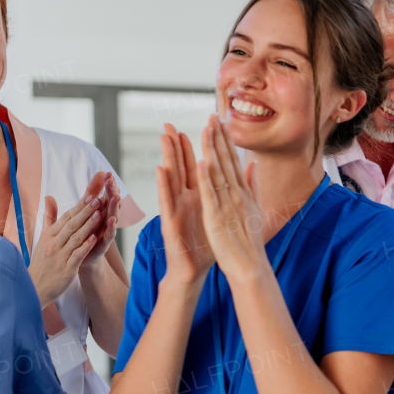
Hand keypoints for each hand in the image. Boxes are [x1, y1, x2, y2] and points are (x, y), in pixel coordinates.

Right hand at [29, 190, 104, 306]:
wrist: (35, 285)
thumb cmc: (42, 260)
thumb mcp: (44, 237)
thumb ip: (49, 218)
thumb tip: (49, 197)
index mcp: (49, 235)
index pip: (66, 217)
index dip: (79, 207)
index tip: (91, 195)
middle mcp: (53, 243)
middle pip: (72, 224)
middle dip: (86, 211)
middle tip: (98, 199)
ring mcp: (59, 255)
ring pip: (75, 237)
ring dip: (88, 225)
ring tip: (100, 214)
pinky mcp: (66, 268)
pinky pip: (76, 255)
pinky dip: (85, 246)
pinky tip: (95, 238)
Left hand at [80, 171, 120, 268]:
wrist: (81, 258)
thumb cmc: (83, 234)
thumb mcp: (83, 211)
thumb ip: (88, 195)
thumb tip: (96, 174)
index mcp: (100, 212)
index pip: (106, 195)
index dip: (107, 185)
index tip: (107, 173)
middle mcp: (106, 220)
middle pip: (111, 203)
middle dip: (112, 192)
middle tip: (112, 181)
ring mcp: (106, 231)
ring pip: (113, 217)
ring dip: (115, 207)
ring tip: (116, 196)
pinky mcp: (103, 243)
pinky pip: (109, 234)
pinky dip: (111, 227)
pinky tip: (111, 219)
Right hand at [156, 123, 214, 284]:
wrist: (194, 270)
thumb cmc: (206, 243)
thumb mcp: (219, 214)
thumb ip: (223, 194)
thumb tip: (233, 178)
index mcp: (200, 196)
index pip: (199, 166)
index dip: (200, 146)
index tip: (201, 126)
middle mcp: (186, 198)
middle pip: (182, 166)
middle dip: (177, 144)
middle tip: (171, 123)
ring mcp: (176, 208)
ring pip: (172, 178)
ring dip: (168, 157)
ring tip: (164, 136)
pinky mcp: (170, 220)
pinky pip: (166, 200)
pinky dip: (163, 184)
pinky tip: (161, 169)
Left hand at [196, 115, 267, 284]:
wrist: (250, 266)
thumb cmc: (248, 241)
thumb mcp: (253, 209)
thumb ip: (252, 186)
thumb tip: (253, 165)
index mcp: (243, 193)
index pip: (233, 162)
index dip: (226, 141)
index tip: (221, 122)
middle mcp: (236, 195)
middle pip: (226, 162)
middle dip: (219, 138)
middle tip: (213, 116)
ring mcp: (227, 205)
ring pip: (217, 173)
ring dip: (211, 150)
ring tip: (206, 130)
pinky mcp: (216, 217)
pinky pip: (209, 194)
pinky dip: (206, 179)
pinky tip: (201, 162)